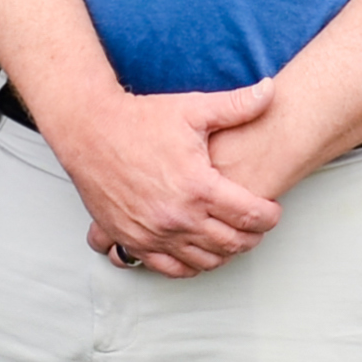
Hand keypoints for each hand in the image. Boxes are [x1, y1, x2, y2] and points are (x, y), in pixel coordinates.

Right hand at [47, 79, 284, 275]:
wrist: (89, 132)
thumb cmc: (137, 121)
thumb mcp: (192, 109)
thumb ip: (236, 105)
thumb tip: (270, 92)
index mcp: (198, 187)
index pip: (251, 215)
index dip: (270, 216)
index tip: (272, 210)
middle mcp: (177, 217)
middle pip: (233, 243)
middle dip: (253, 236)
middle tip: (257, 225)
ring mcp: (154, 233)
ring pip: (205, 261)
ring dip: (225, 253)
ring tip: (231, 236)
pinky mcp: (133, 240)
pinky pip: (171, 269)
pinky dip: (191, 265)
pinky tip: (198, 251)